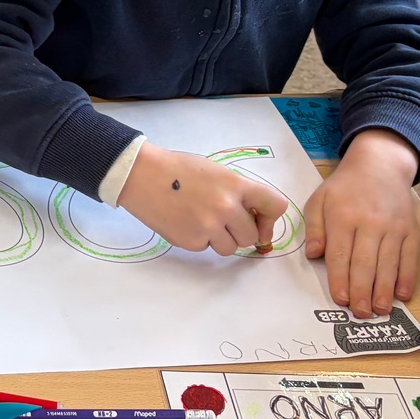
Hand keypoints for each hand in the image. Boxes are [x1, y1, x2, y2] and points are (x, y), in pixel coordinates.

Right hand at [118, 142, 288, 255]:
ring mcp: (209, 226)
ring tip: (201, 220)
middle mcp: (227, 208)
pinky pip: (206, 248)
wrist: (143, 176)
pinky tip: (184, 221)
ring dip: (220, 239)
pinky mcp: (191, 241)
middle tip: (222, 220)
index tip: (259, 221)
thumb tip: (255, 221)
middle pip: (252, 236)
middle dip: (240, 232)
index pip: (276, 206)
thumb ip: (239, 193)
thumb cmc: (179, 170)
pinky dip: (199, 239)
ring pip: (231, 248)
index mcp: (236, 185)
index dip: (270, 218)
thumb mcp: (217, 173)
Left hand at [302, 129, 419, 317]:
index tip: (340, 300)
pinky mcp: (411, 229)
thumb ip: (314, 228)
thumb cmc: (345, 187)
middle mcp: (370, 223)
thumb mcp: (319, 200)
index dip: (340, 279)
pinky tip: (403, 294)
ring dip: (385, 289)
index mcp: (343, 216)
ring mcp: (393, 227)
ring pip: (389, 263)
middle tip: (361, 313)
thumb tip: (314, 255)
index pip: (341, 254)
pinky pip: (411, 256)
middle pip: (366, 263)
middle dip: (362, 291)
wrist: (380, 165)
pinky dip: (408, 276)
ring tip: (381, 310)